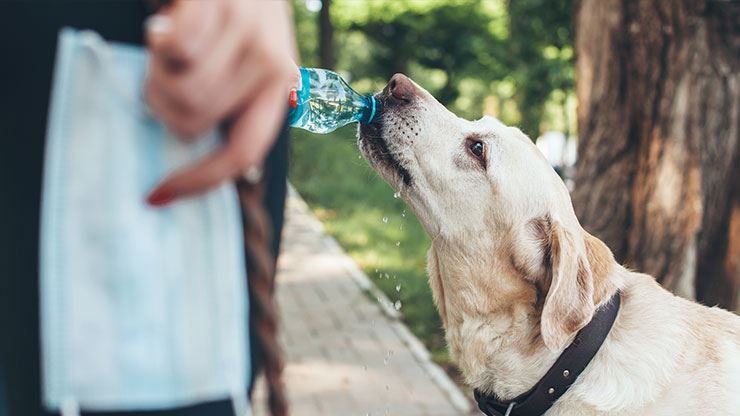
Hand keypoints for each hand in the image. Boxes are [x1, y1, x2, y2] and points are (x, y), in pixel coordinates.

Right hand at [144, 0, 297, 205]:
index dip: (198, 180)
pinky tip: (168, 22)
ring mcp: (250, 35)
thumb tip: (186, 145)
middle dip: (164, 103)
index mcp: (280, 89)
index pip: (243, 152)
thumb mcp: (244, 62)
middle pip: (194, 122)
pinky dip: (159, 40)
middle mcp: (273, 66)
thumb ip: (227, 102)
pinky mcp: (221, 5)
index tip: (157, 195)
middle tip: (167, 71)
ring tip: (171, 44)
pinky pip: (176, 49)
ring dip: (159, 70)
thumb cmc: (231, 16)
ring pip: (181, 89)